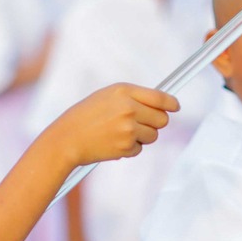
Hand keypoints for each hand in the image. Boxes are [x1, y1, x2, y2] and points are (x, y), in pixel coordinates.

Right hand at [43, 84, 178, 167]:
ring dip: (143, 136)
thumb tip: (160, 104)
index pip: (159, 97)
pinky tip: (113, 143)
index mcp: (123, 91)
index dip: (171, 103)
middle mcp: (129, 108)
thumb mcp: (106, 97)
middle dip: (156, 122)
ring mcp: (128, 128)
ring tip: (121, 133)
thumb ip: (132, 97)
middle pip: (162, 119)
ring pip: (153, 135)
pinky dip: (130, 148)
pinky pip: (140, 148)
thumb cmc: (85, 116)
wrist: (66, 139)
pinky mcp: (126, 146)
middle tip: (143, 124)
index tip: (175, 106)